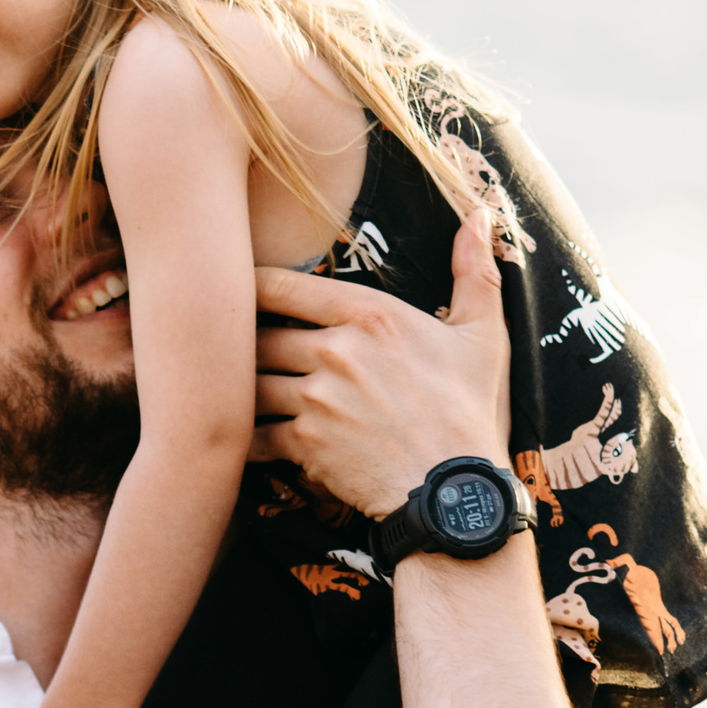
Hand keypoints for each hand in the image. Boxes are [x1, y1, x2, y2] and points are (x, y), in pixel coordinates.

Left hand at [249, 210, 511, 517]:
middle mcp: (337, 351)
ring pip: (251, 383)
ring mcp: (317, 399)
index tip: (236, 291)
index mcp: (372, 316)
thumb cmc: (470, 413)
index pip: (283, 287)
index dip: (251, 287)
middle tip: (224, 347)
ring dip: (240, 389)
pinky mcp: (306, 444)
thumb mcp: (482, 337)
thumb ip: (473, 273)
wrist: (457, 492)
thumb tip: (481, 215)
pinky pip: (255, 434)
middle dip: (242, 343)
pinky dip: (245, 438)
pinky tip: (240, 440)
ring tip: (226, 392)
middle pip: (259, 336)